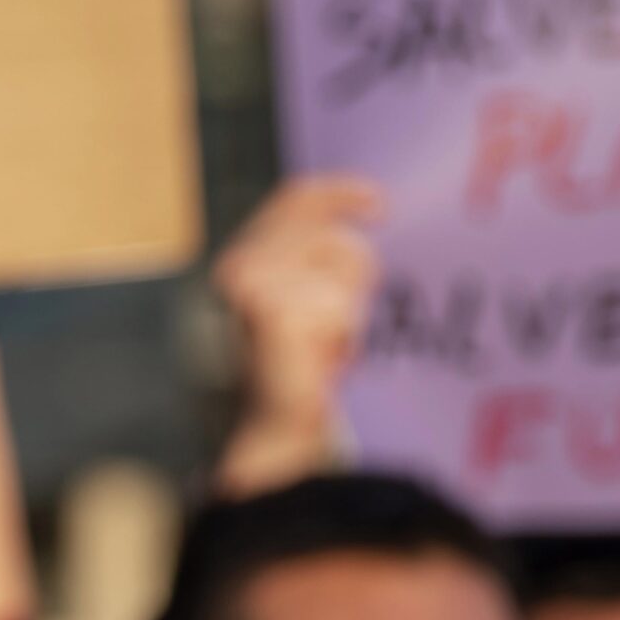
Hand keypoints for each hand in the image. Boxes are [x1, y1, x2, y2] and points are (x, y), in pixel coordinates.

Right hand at [213, 175, 382, 436]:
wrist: (271, 427)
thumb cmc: (291, 367)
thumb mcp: (300, 299)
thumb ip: (311, 258)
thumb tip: (359, 220)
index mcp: (240, 258)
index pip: (295, 198)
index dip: (342, 192)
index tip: (381, 206)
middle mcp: (238, 266)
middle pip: (332, 234)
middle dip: (353, 277)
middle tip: (340, 323)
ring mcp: (252, 287)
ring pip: (344, 264)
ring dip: (347, 309)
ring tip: (323, 346)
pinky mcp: (274, 313)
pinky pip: (341, 304)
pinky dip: (342, 335)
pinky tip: (319, 359)